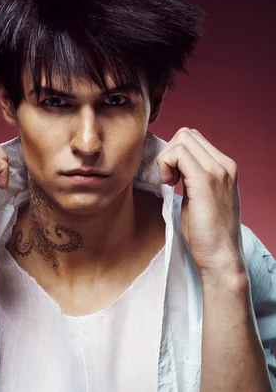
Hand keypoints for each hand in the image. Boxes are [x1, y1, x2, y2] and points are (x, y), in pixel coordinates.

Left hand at [156, 127, 244, 278]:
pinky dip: (165, 165)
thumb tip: (174, 167)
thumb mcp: (201, 198)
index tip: (172, 177)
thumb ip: (192, 178)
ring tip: (169, 183)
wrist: (221, 257)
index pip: (194, 139)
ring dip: (166, 159)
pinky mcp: (206, 181)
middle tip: (168, 179)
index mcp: (226, 167)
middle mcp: (225, 165)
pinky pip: (178, 154)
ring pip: (182, 140)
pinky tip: (168, 185)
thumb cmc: (207, 235)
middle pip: (186, 134)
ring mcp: (218, 171)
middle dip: (169, 154)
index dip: (175, 154)